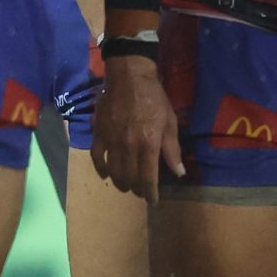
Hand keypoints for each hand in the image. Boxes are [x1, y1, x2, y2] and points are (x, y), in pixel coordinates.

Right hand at [92, 56, 184, 199]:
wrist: (129, 76)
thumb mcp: (170, 121)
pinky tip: (106, 174)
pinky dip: (101, 169)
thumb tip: (178, 173)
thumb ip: (172, 149)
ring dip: (120, 182)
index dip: (150, 193)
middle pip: (130, 178)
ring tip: (126, 185)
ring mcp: (111, 140)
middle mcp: (129, 146)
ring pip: (114, 171)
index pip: (148, 178)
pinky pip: (97, 157)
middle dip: (136, 189)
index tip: (152, 201)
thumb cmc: (154, 98)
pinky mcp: (99, 133)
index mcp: (148, 143)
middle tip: (141, 191)